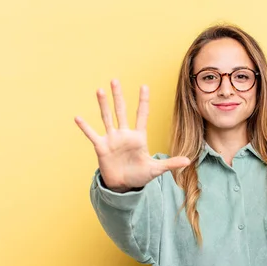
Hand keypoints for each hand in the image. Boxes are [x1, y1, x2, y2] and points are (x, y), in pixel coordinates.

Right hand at [74, 79, 190, 191]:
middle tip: (115, 80)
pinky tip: (78, 117)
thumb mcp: (156, 169)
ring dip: (103, 104)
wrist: (124, 185)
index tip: (144, 86)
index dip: (143, 101)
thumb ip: (170, 163)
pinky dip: (85, 127)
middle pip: (121, 111)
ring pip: (107, 117)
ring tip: (99, 90)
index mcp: (138, 137)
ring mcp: (112, 139)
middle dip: (118, 96)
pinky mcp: (101, 147)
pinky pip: (92, 134)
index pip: (142, 115)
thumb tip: (188, 161)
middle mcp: (124, 134)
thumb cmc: (140, 175)